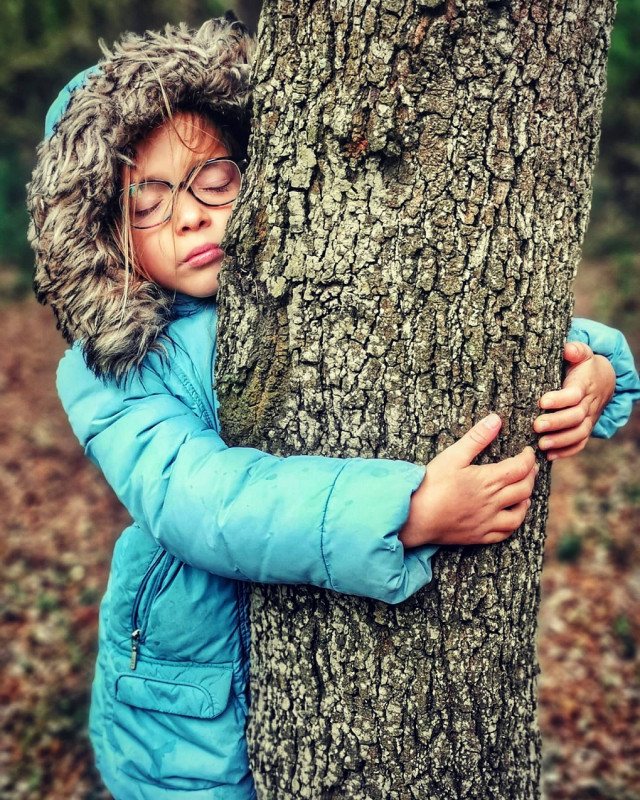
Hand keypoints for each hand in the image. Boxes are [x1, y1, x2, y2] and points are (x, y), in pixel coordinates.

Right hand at [400, 413, 537, 547]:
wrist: (416, 517)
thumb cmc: (431, 484)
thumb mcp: (452, 455)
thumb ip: (476, 438)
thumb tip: (496, 420)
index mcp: (487, 480)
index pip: (520, 468)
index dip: (528, 458)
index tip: (527, 452)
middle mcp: (493, 502)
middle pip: (524, 489)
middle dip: (530, 476)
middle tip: (529, 468)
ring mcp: (487, 521)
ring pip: (519, 514)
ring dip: (526, 501)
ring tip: (525, 493)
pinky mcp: (479, 535)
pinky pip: (505, 533)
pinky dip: (513, 524)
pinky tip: (511, 517)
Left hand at [534, 341, 615, 459]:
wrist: (603, 380)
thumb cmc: (585, 366)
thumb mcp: (582, 354)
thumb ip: (576, 350)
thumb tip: (568, 349)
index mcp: (583, 386)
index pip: (573, 395)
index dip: (559, 399)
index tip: (542, 401)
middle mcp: (588, 405)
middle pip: (575, 417)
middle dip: (556, 423)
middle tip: (536, 426)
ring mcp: (588, 419)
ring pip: (578, 433)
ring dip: (560, 441)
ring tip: (541, 445)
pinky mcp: (585, 429)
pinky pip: (579, 443)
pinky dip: (566, 451)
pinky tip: (549, 456)